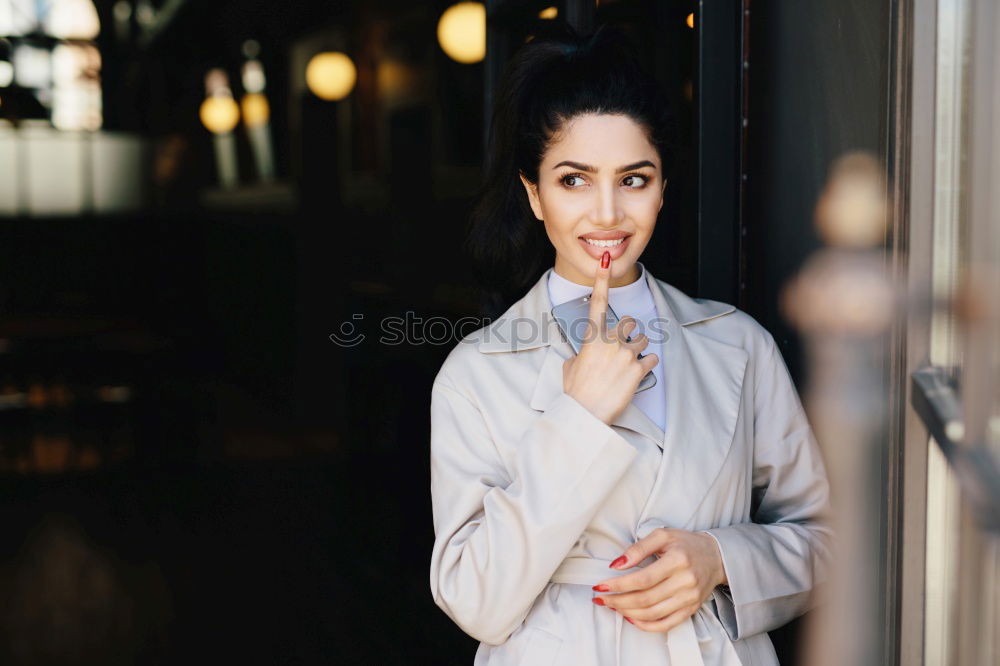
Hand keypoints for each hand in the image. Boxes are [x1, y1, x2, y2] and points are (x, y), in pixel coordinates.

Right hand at [562, 251, 659, 424]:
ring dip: (638, 351)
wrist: (585, 414)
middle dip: (629, 334)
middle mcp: (611, 341)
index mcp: (592, 337)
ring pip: (643, 341)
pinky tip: (636, 375)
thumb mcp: (571, 367)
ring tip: (628, 367)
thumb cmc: (576, 392)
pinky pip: (651, 360)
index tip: (605, 260)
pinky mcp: (639, 370)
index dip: (602, 279)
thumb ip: (583, 354)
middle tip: (623, 350)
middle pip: (631, 324)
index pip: (599, 302)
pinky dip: (646, 367)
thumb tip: (587, 355)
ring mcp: (627, 354)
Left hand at [590, 528, 727, 632]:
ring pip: (653, 614)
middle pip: (646, 599)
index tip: (601, 585)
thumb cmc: (686, 544)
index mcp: (677, 560)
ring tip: (612, 605)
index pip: (643, 579)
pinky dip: (646, 625)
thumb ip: (638, 548)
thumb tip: (617, 565)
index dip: (619, 584)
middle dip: (618, 600)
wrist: (716, 557)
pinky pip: (666, 624)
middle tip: (601, 598)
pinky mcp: (691, 609)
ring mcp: (689, 599)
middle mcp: (685, 582)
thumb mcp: (662, 536)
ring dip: (628, 612)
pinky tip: (631, 618)